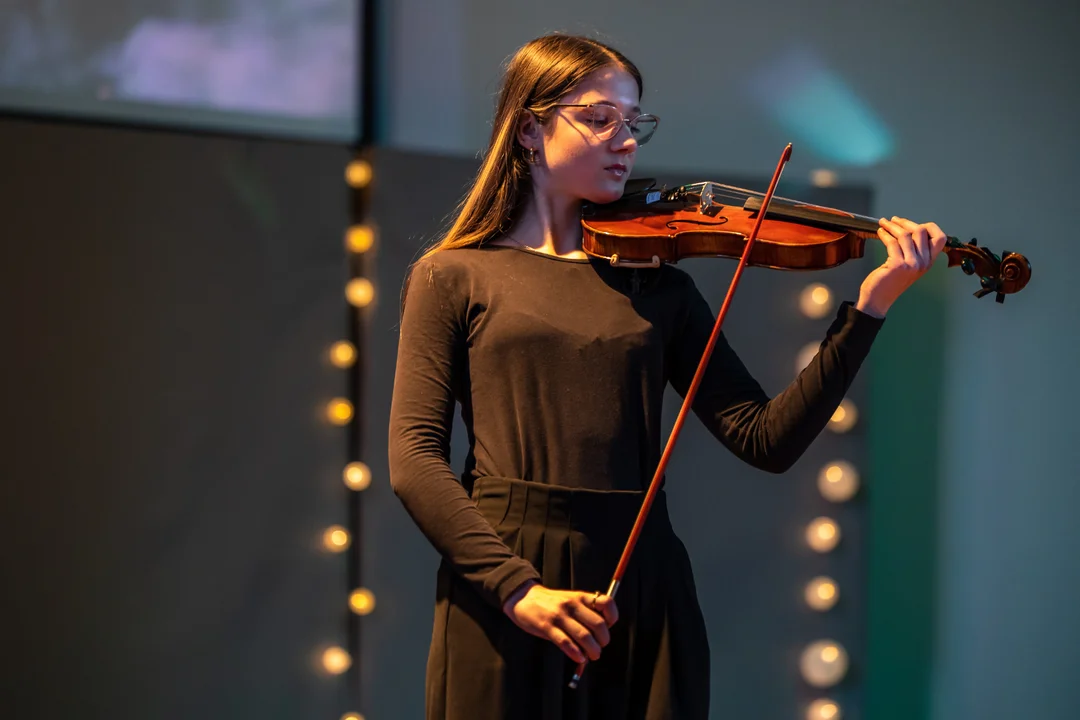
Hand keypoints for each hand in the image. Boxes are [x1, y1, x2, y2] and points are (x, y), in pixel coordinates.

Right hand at [501, 581, 618, 662]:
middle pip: (598, 624)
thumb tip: (599, 638)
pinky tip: (579, 658)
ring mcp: (559, 615)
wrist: (523, 598)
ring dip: (592, 650)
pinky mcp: (547, 627)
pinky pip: (566, 643)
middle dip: (603, 641)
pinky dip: (576, 653)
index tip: (609, 628)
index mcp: (580, 597)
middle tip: (599, 648)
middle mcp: (572, 604)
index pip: (606, 603)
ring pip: (584, 636)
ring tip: (591, 656)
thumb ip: (585, 614)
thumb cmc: (551, 603)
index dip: (612, 617)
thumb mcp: (570, 600)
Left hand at [856, 216, 948, 317]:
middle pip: (921, 231)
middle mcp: (923, 263)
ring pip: (905, 235)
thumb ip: (913, 251)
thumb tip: (908, 228)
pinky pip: (892, 242)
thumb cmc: (890, 282)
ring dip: (892, 226)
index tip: (912, 223)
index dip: (928, 226)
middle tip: (893, 220)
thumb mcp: (909, 266)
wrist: (878, 300)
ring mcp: (912, 264)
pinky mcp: (898, 264)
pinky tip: (880, 232)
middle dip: (905, 222)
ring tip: (883, 223)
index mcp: (928, 262)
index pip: (940, 238)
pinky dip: (885, 234)